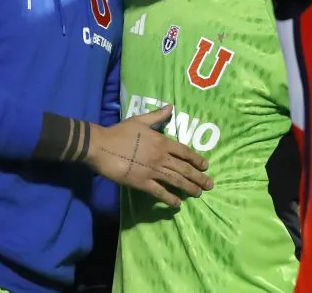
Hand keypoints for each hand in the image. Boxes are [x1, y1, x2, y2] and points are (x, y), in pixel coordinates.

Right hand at [86, 105, 212, 207]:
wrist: (102, 145)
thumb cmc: (120, 132)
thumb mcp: (139, 120)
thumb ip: (157, 116)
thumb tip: (171, 107)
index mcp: (161, 141)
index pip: (184, 152)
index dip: (196, 159)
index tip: (206, 166)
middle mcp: (161, 157)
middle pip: (184, 169)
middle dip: (198, 177)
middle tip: (209, 184)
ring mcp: (153, 171)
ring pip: (176, 181)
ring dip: (189, 188)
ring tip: (198, 193)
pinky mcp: (142, 183)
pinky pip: (160, 192)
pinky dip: (170, 199)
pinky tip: (177, 204)